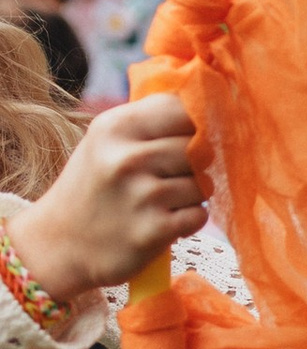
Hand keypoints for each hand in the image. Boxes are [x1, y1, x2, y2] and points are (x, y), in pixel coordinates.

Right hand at [11, 95, 206, 306]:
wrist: (58, 244)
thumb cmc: (92, 186)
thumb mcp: (107, 141)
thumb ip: (150, 120)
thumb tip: (207, 105)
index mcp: (116, 128)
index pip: (184, 109)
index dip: (197, 124)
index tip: (190, 138)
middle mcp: (128, 158)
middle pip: (200, 148)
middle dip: (196, 164)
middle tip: (171, 177)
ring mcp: (142, 196)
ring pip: (203, 184)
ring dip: (192, 196)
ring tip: (162, 201)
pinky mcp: (153, 230)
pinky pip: (199, 215)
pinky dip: (189, 221)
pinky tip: (164, 222)